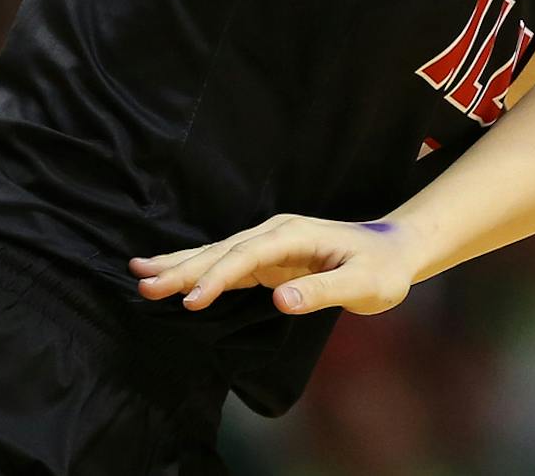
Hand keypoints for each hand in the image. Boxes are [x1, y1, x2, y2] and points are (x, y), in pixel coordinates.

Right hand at [130, 215, 419, 316]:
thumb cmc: (382, 268)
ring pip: (217, 254)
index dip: (218, 277)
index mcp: (295, 235)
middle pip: (222, 251)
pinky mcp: (267, 259)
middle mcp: (277, 233)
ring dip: (180, 266)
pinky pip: (225, 264)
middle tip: (142, 283)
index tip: (191, 302)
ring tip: (138, 273)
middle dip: (183, 267)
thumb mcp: (363, 284)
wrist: (395, 249)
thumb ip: (323, 291)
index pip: (248, 257)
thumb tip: (281, 300)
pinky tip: (170, 275)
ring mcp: (270, 244)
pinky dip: (196, 270)